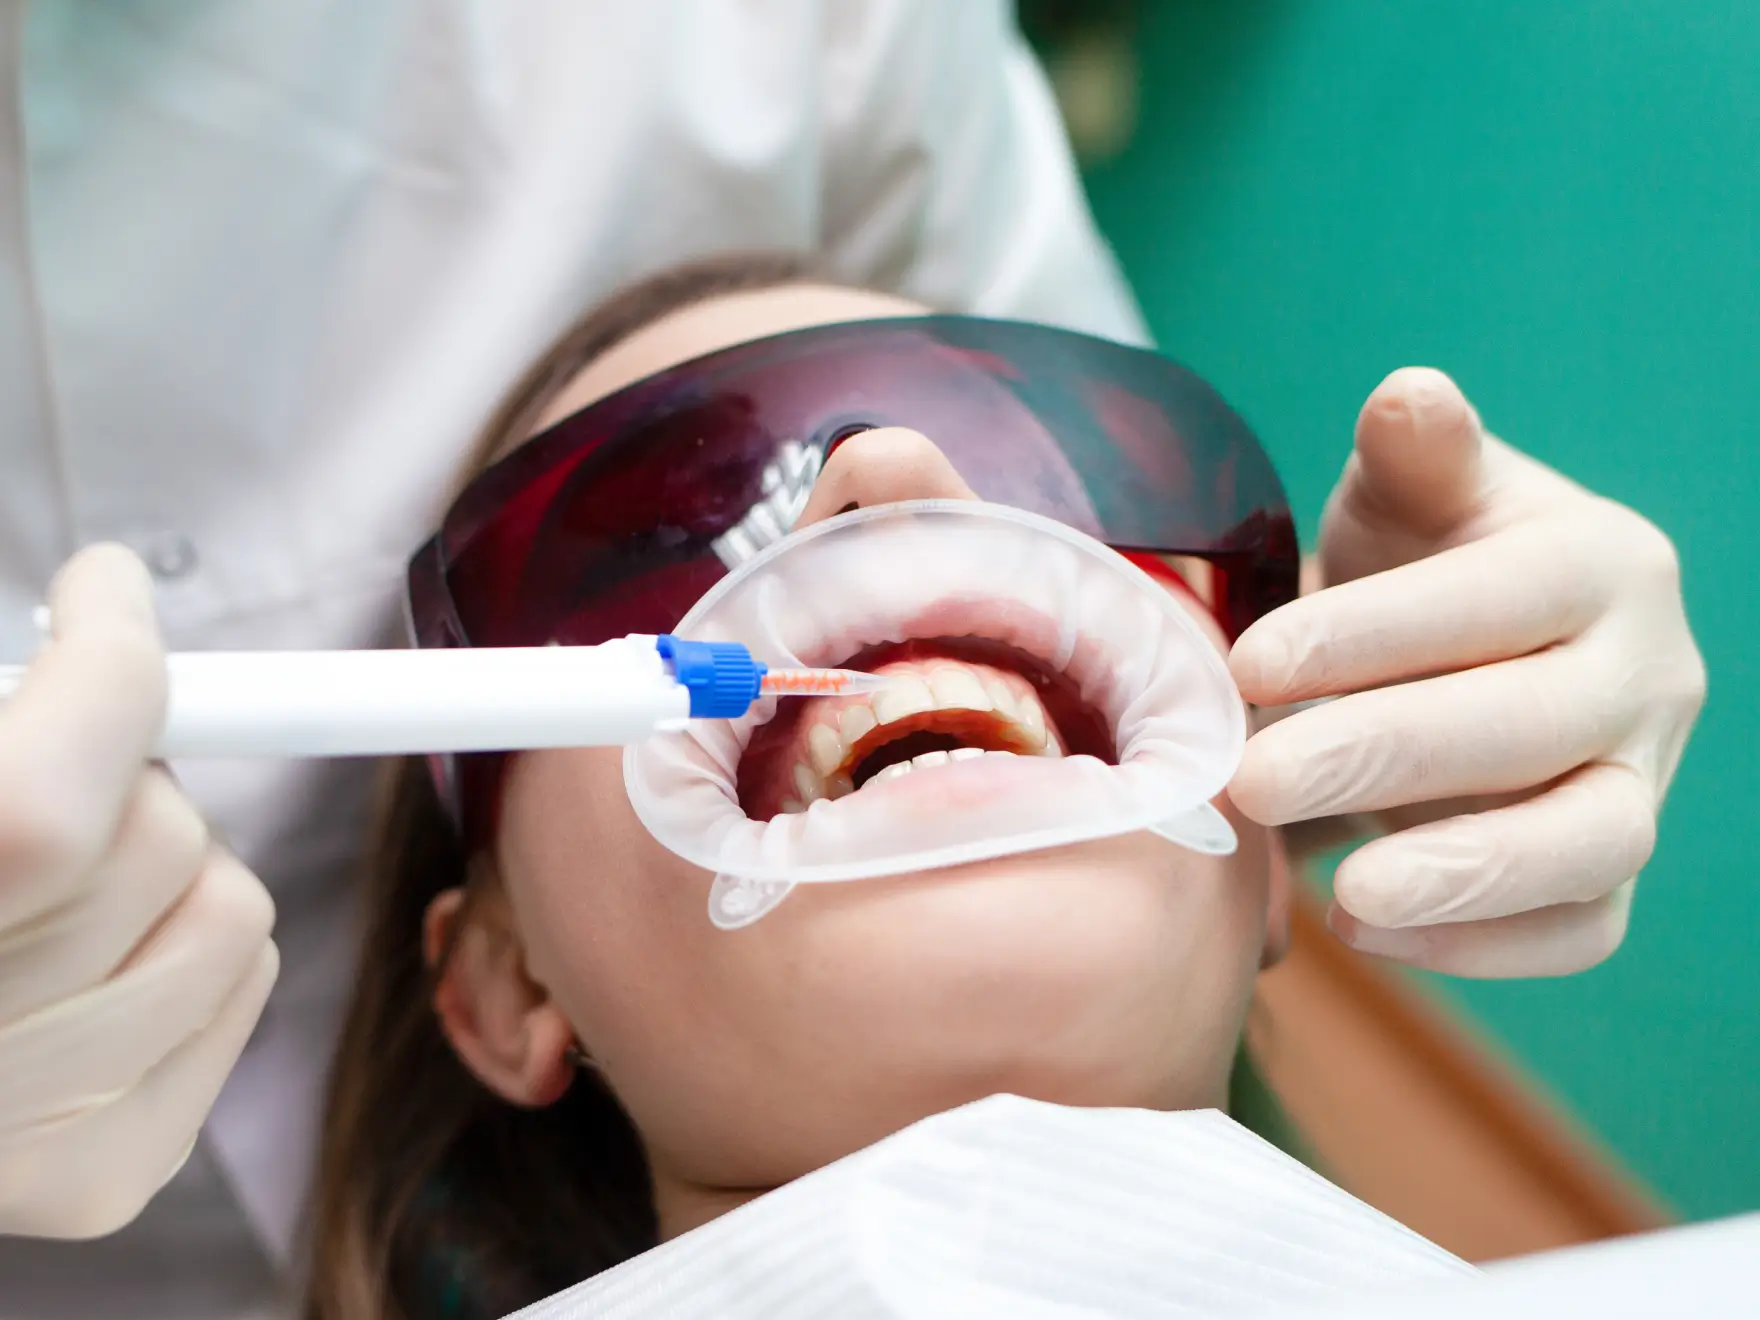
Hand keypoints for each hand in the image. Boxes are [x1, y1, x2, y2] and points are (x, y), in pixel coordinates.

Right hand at [0, 546, 276, 1237]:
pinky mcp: (103, 1179)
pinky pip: (239, 989)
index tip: (102, 596)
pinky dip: (190, 944)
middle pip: (163, 839)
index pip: (50, 795)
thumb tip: (109, 599)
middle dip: (128, 772)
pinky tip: (90, 954)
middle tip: (54, 768)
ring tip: (64, 869)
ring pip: (232, 912)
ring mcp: (38, 1137)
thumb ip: (15, 725)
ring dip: (174, 861)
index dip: (105, 662)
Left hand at [1228, 369, 1704, 976]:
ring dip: (1467, 876)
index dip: (1375, 636)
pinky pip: (1582, 928)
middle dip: (1387, 756)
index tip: (1249, 665)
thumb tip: (1410, 395)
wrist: (1459, 649)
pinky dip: (1484, 948)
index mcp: (1603, 564)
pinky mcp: (1610, 868)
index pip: (1499, 600)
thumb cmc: (1422, 561)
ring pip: (1594, 843)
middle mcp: (1649, 674)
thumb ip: (1416, 455)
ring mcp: (1644, 779)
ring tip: (1342, 897)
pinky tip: (1363, 931)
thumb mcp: (1410, 495)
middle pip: (1537, 726)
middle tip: (1254, 781)